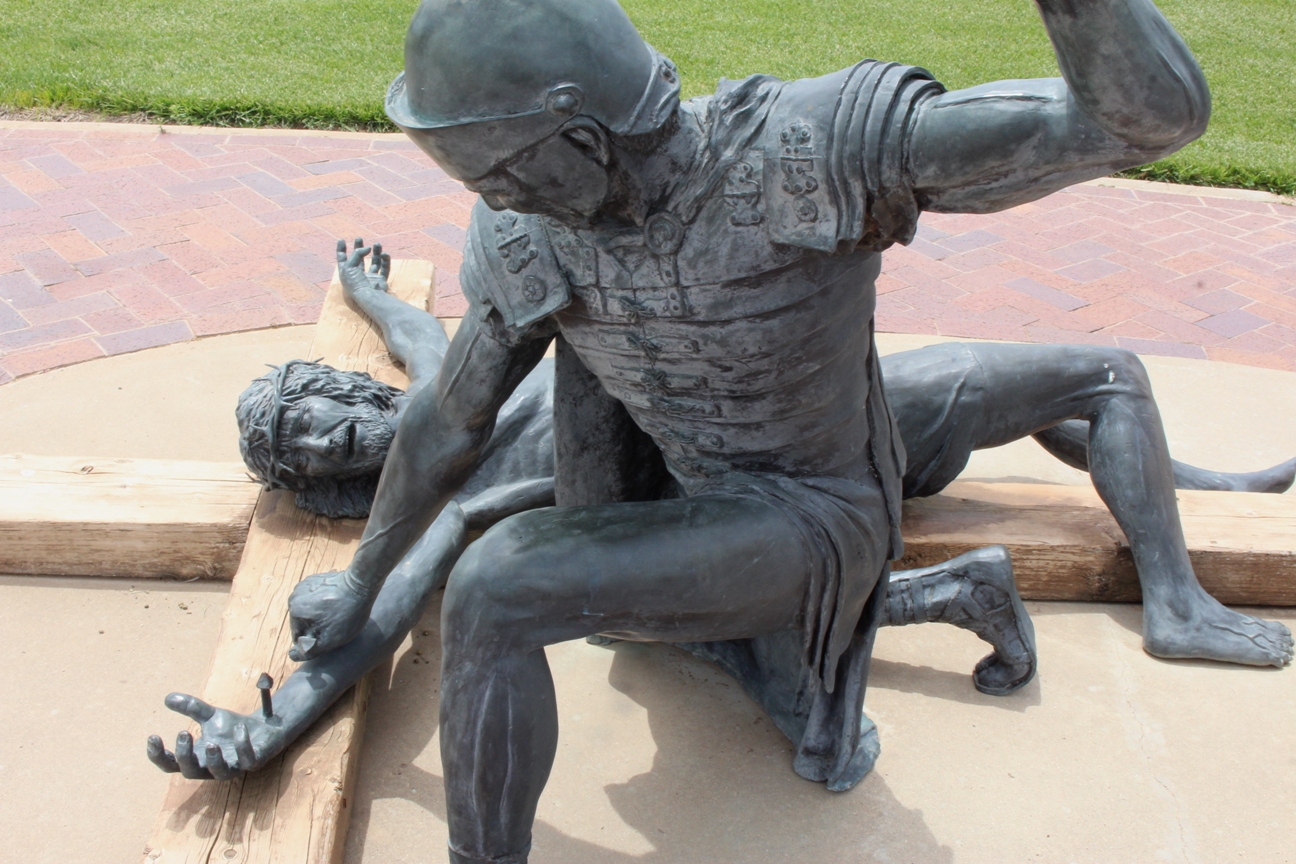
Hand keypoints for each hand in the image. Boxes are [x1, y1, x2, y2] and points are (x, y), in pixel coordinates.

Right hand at [146, 693, 285, 779]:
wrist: (264, 728)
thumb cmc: (232, 728)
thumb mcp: (211, 715)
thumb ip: (191, 708)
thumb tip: (168, 698)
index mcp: (197, 757)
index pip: (171, 765)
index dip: (159, 756)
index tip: (152, 736)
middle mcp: (213, 767)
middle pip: (191, 772)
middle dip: (185, 755)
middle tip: (184, 732)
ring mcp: (234, 766)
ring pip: (220, 774)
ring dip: (214, 759)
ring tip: (211, 742)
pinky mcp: (254, 761)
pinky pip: (248, 760)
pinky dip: (243, 745)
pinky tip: (239, 728)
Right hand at [287, 570, 371, 659]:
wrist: (363, 583)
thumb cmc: (348, 613)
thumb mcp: (330, 639)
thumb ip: (309, 650)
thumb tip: (292, 654)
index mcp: (295, 609)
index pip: (298, 636)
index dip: (315, 641)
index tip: (331, 634)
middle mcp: (295, 595)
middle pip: (303, 622)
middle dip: (317, 626)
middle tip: (336, 624)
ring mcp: (305, 584)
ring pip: (309, 611)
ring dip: (320, 615)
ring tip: (337, 613)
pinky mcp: (316, 579)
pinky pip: (316, 599)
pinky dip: (324, 603)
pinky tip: (338, 603)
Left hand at [336, 237, 390, 300]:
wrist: (368, 295)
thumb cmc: (355, 282)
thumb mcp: (350, 265)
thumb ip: (358, 253)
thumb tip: (368, 248)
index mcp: (346, 272)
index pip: (342, 259)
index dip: (341, 249)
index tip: (341, 240)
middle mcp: (357, 274)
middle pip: (358, 259)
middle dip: (358, 248)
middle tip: (359, 238)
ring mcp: (369, 278)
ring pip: (374, 262)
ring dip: (376, 252)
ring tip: (377, 244)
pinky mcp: (380, 280)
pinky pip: (384, 269)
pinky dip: (385, 261)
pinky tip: (385, 254)